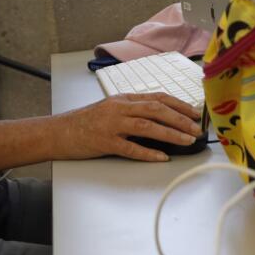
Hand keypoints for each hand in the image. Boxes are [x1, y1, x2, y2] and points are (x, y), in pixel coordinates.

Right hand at [52, 93, 202, 161]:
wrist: (58, 132)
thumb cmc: (85, 122)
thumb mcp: (110, 109)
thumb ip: (132, 111)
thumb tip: (161, 119)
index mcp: (123, 99)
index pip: (157, 97)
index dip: (179, 105)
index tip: (195, 113)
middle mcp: (119, 108)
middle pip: (156, 109)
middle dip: (180, 119)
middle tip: (196, 129)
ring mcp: (111, 124)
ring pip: (147, 126)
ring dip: (170, 133)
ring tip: (187, 141)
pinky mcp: (104, 142)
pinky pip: (130, 148)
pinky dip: (148, 153)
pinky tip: (162, 157)